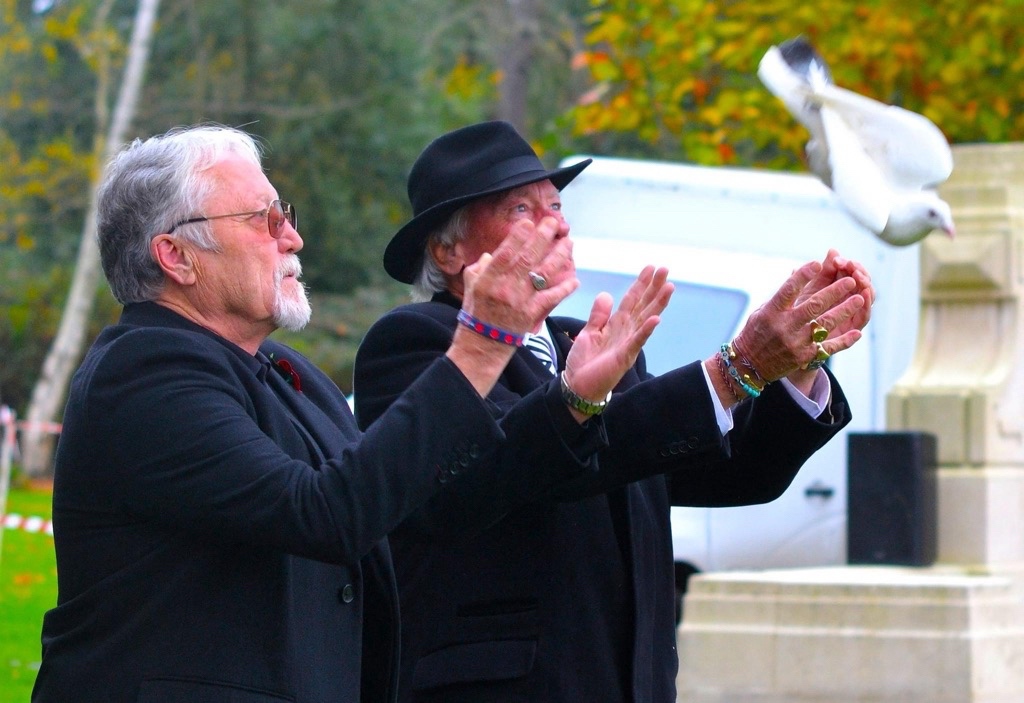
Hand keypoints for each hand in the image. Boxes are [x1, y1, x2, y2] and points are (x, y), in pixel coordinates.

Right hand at [447, 216, 578, 397]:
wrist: (482, 345)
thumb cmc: (476, 313)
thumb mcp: (470, 287)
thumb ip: (480, 268)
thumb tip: (490, 254)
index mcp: (488, 279)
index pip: (505, 253)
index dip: (518, 237)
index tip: (529, 222)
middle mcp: (505, 288)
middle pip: (527, 258)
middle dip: (542, 238)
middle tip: (553, 223)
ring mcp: (520, 301)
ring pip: (543, 274)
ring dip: (558, 257)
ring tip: (569, 243)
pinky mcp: (532, 315)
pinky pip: (551, 298)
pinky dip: (564, 289)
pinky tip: (575, 280)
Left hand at [562, 266, 673, 420]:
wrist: (577, 386)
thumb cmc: (584, 361)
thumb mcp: (589, 332)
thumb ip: (598, 315)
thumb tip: (607, 294)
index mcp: (617, 325)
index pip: (632, 300)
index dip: (641, 284)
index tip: (651, 268)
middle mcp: (626, 332)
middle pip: (643, 306)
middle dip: (654, 288)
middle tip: (665, 269)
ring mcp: (628, 344)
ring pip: (645, 320)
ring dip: (657, 304)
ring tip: (668, 287)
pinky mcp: (624, 357)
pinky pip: (637, 342)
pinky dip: (646, 331)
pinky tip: (656, 319)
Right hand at [730, 252, 869, 389]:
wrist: (749, 365)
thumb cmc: (757, 332)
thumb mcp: (762, 311)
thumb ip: (782, 295)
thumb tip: (799, 271)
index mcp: (771, 312)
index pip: (788, 290)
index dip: (803, 276)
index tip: (817, 263)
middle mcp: (784, 326)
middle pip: (813, 306)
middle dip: (834, 292)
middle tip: (850, 280)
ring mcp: (795, 343)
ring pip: (825, 324)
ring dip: (844, 311)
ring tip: (860, 299)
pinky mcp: (804, 357)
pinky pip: (828, 348)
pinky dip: (844, 341)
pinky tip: (856, 333)